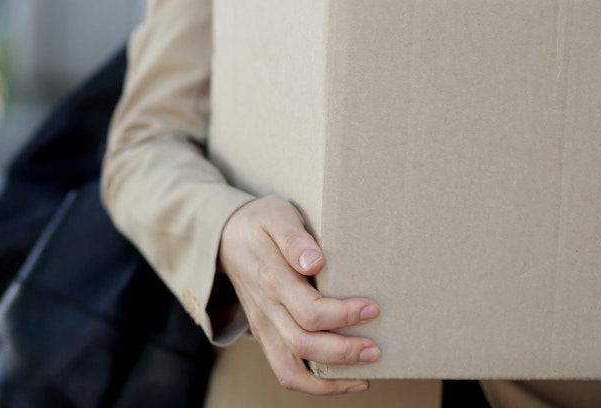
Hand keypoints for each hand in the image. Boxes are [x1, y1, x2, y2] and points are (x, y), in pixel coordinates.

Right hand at [218, 196, 380, 394]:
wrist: (225, 236)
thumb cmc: (260, 223)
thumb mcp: (276, 216)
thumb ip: (294, 238)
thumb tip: (315, 261)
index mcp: (271, 279)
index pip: (309, 310)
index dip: (343, 315)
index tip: (372, 308)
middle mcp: (266, 309)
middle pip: (302, 344)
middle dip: (343, 352)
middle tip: (376, 348)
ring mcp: (263, 326)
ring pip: (290, 370)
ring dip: (329, 380)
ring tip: (363, 375)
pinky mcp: (266, 335)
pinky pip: (286, 372)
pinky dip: (316, 384)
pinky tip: (345, 379)